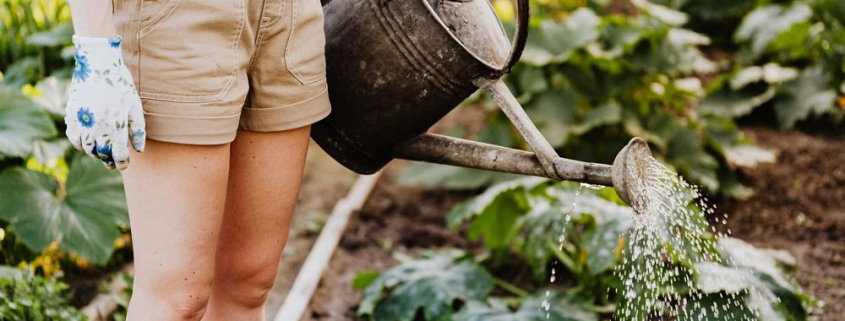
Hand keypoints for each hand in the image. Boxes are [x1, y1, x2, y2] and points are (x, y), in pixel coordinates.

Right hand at [65, 35, 145, 170]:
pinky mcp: (71, 114)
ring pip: (86, 148)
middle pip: (101, 154)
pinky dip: (80, 143)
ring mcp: (82, 121)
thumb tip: (139, 150)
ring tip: (101, 153)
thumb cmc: (121, 83)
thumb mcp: (135, 105)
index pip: (118, 154)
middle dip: (108, 161)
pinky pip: (73, 137)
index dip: (122, 163)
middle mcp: (97, 126)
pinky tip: (87, 142)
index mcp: (116, 125)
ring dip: (94, 153)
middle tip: (112, 163)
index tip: (124, 165)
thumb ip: (138, 129)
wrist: (97, 63)